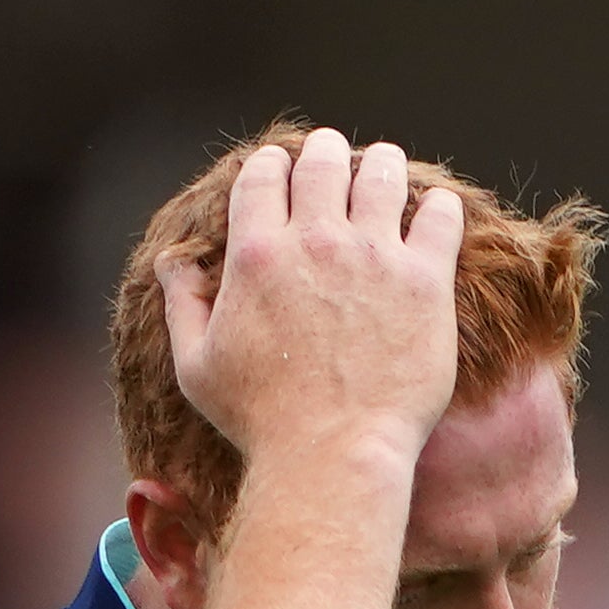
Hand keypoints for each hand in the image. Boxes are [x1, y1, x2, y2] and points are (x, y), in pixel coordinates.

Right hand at [158, 129, 461, 481]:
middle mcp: (314, 242)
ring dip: (380, 164)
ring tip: (383, 169)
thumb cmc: (260, 421)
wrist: (331, 456)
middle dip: (324, 152)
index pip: (264, 175)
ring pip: (381, 173)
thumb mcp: (197, 368)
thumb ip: (181, 305)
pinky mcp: (424, 283)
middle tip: (332, 159)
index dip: (272, 166)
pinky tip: (432, 215)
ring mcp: (373, 258)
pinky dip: (435, 207)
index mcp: (256, 254)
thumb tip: (169, 260)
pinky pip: (439, 217)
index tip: (282, 172)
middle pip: (321, 161)